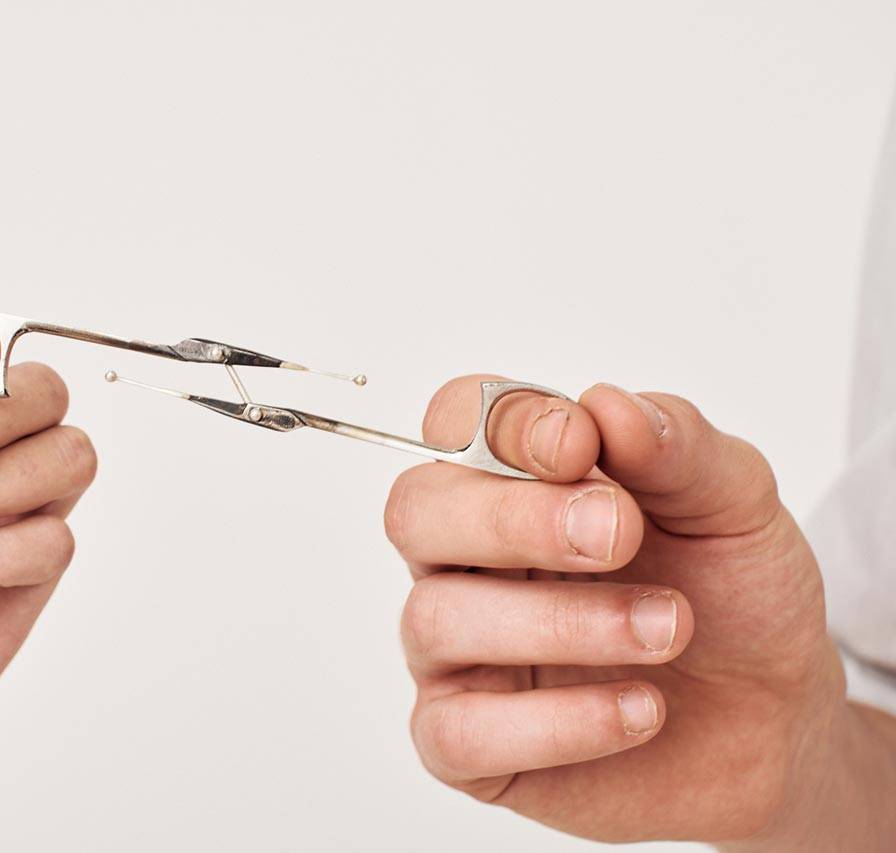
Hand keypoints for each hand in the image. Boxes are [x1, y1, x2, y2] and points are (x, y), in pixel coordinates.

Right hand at [384, 377, 895, 849]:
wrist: (777, 723)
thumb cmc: (735, 602)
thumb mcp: (735, 506)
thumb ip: (678, 447)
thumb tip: (606, 404)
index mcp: (515, 484)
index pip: (455, 423)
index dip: (502, 425)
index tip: (584, 446)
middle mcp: (467, 561)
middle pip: (414, 513)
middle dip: (509, 519)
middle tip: (616, 535)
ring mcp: (459, 653)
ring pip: (435, 619)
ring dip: (560, 622)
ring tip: (668, 629)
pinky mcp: (467, 745)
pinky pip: (458, 732)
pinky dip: (552, 723)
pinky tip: (639, 708)